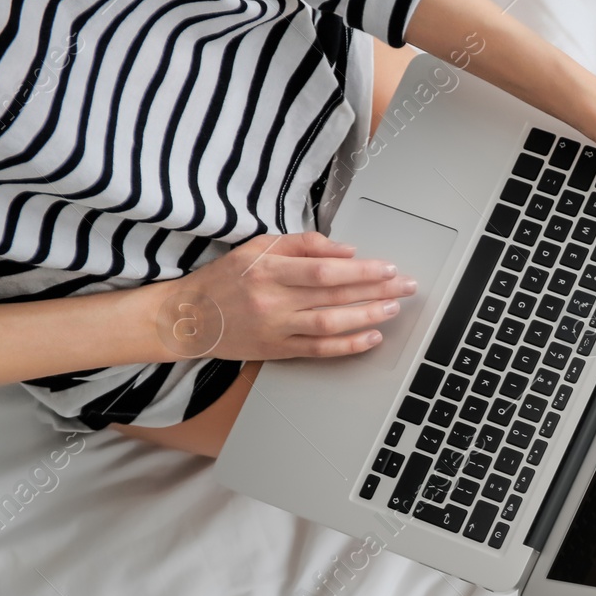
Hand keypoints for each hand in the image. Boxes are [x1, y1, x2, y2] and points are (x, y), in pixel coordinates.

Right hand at [152, 232, 417, 360]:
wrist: (190, 318)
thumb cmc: (226, 278)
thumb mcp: (257, 247)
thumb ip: (302, 244)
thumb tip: (346, 250)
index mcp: (268, 269)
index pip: (323, 269)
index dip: (360, 270)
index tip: (387, 267)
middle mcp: (273, 299)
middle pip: (334, 295)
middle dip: (376, 290)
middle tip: (406, 286)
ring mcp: (276, 328)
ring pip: (331, 323)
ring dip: (368, 316)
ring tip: (394, 308)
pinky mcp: (278, 350)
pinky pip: (320, 350)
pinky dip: (349, 345)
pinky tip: (372, 338)